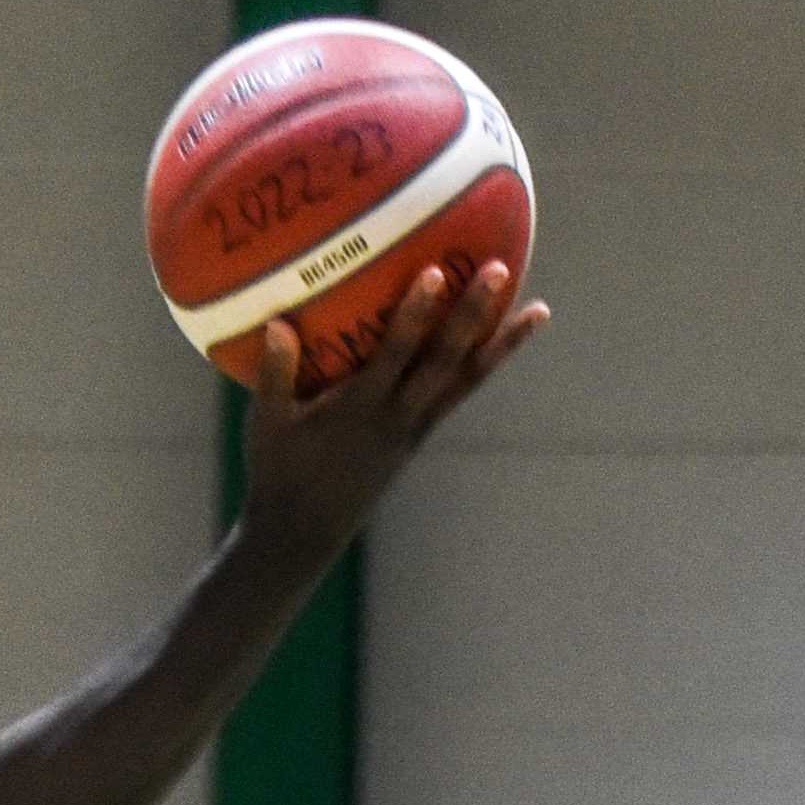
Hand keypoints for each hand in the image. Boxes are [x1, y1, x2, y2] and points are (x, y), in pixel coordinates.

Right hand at [237, 263, 546, 558]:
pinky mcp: (417, 438)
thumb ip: (272, 376)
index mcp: (360, 411)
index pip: (394, 357)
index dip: (415, 317)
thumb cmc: (277, 475)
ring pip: (465, 381)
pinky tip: (502, 342)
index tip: (435, 274)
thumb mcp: (266, 427)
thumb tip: (277, 323)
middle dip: (471, 315)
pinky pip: (457, 395)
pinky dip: (482, 366)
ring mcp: (413, 430)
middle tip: (498, 268)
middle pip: (444, 361)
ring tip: (538, 312)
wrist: (303, 536)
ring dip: (501, 346)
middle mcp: (397, 419)